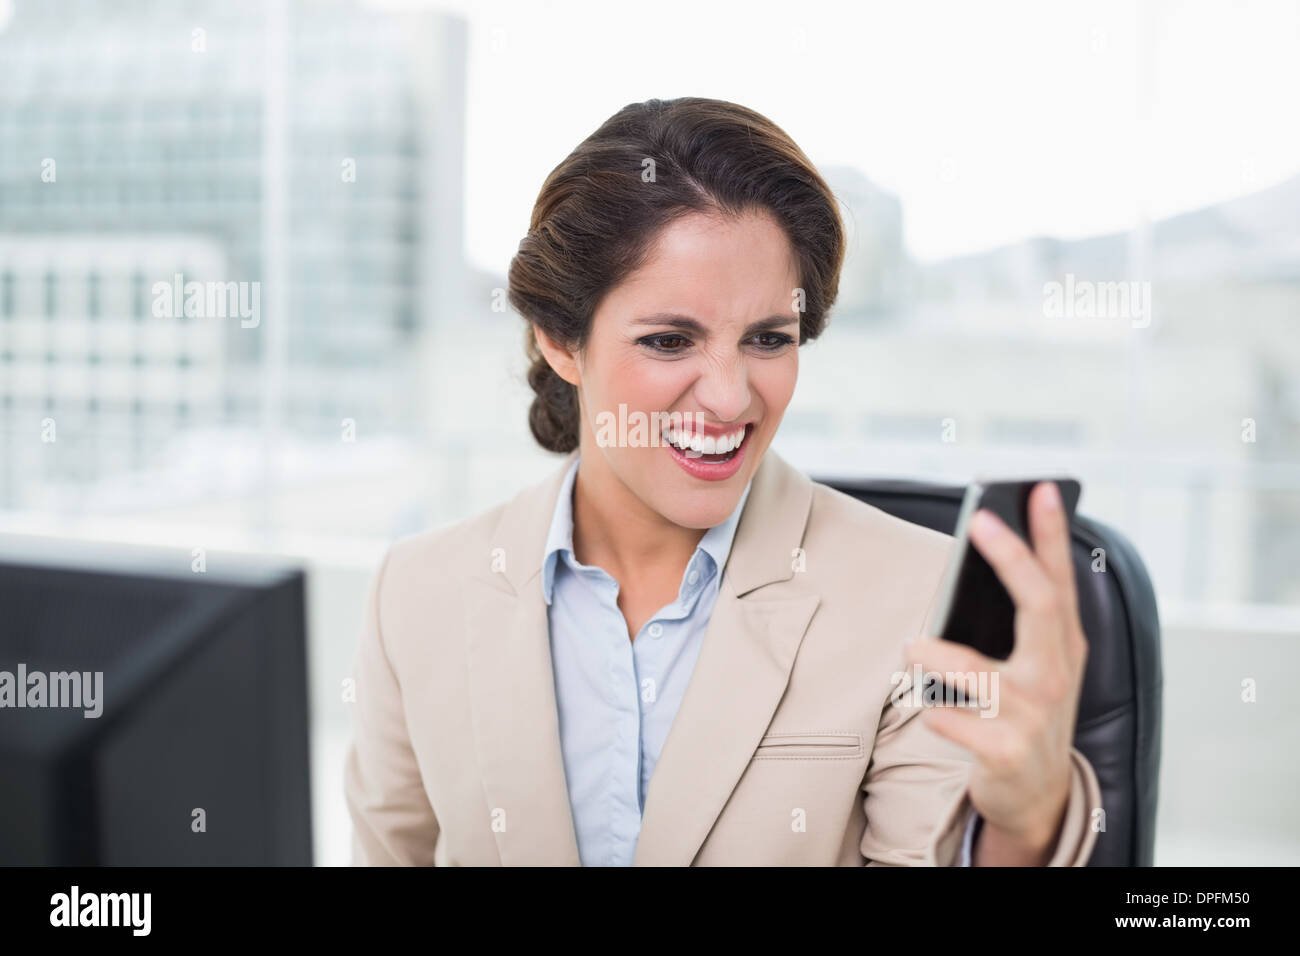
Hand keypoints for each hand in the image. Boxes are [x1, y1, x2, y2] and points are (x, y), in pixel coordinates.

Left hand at [905, 481, 1088, 863]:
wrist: (1036, 793)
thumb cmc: (1026, 710)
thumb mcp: (1037, 663)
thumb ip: (1018, 617)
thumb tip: (982, 554)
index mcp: (1063, 645)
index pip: (1060, 580)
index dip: (1052, 534)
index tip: (1041, 489)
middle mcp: (1056, 674)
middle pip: (1040, 606)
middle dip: (1012, 559)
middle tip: (981, 521)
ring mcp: (1034, 715)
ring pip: (978, 670)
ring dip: (936, 655)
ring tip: (911, 648)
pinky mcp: (1006, 751)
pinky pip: (954, 720)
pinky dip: (935, 712)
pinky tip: (930, 709)